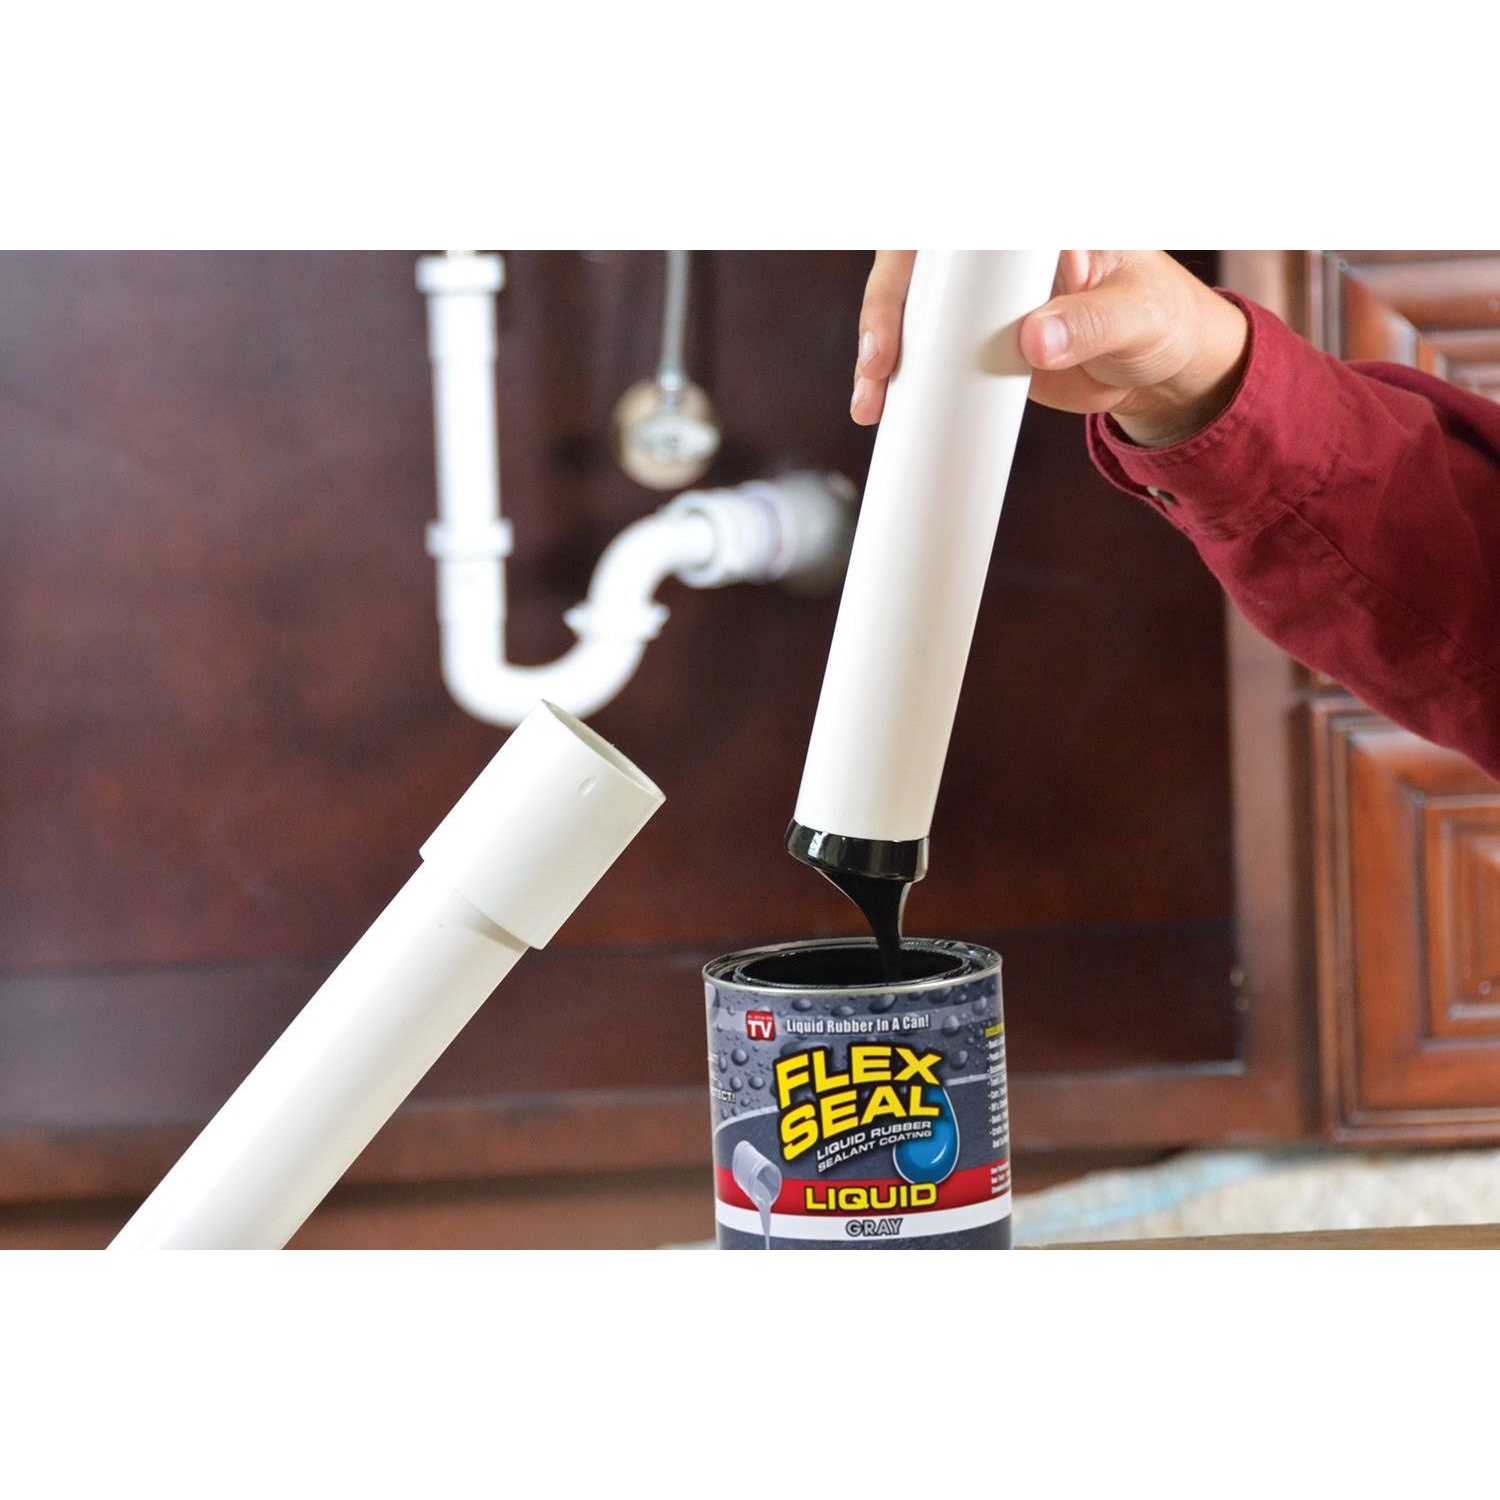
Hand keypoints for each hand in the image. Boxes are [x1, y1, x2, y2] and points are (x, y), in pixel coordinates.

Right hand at [851, 251, 1248, 448]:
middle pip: (917, 256)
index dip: (936, 236)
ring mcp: (974, 291)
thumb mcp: (1138, 317)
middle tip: (882, 357)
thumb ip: (1092, 322)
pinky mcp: (966, 336)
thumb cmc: (1157, 318)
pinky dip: (892, 376)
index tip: (916, 271)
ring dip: (879, 347)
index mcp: (1033, 223)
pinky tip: (877, 404)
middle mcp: (994, 246)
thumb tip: (1034, 340)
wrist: (1151, 367)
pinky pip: (917, 347)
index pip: (972, 211)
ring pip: (905, 302)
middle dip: (888, 302)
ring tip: (873, 396)